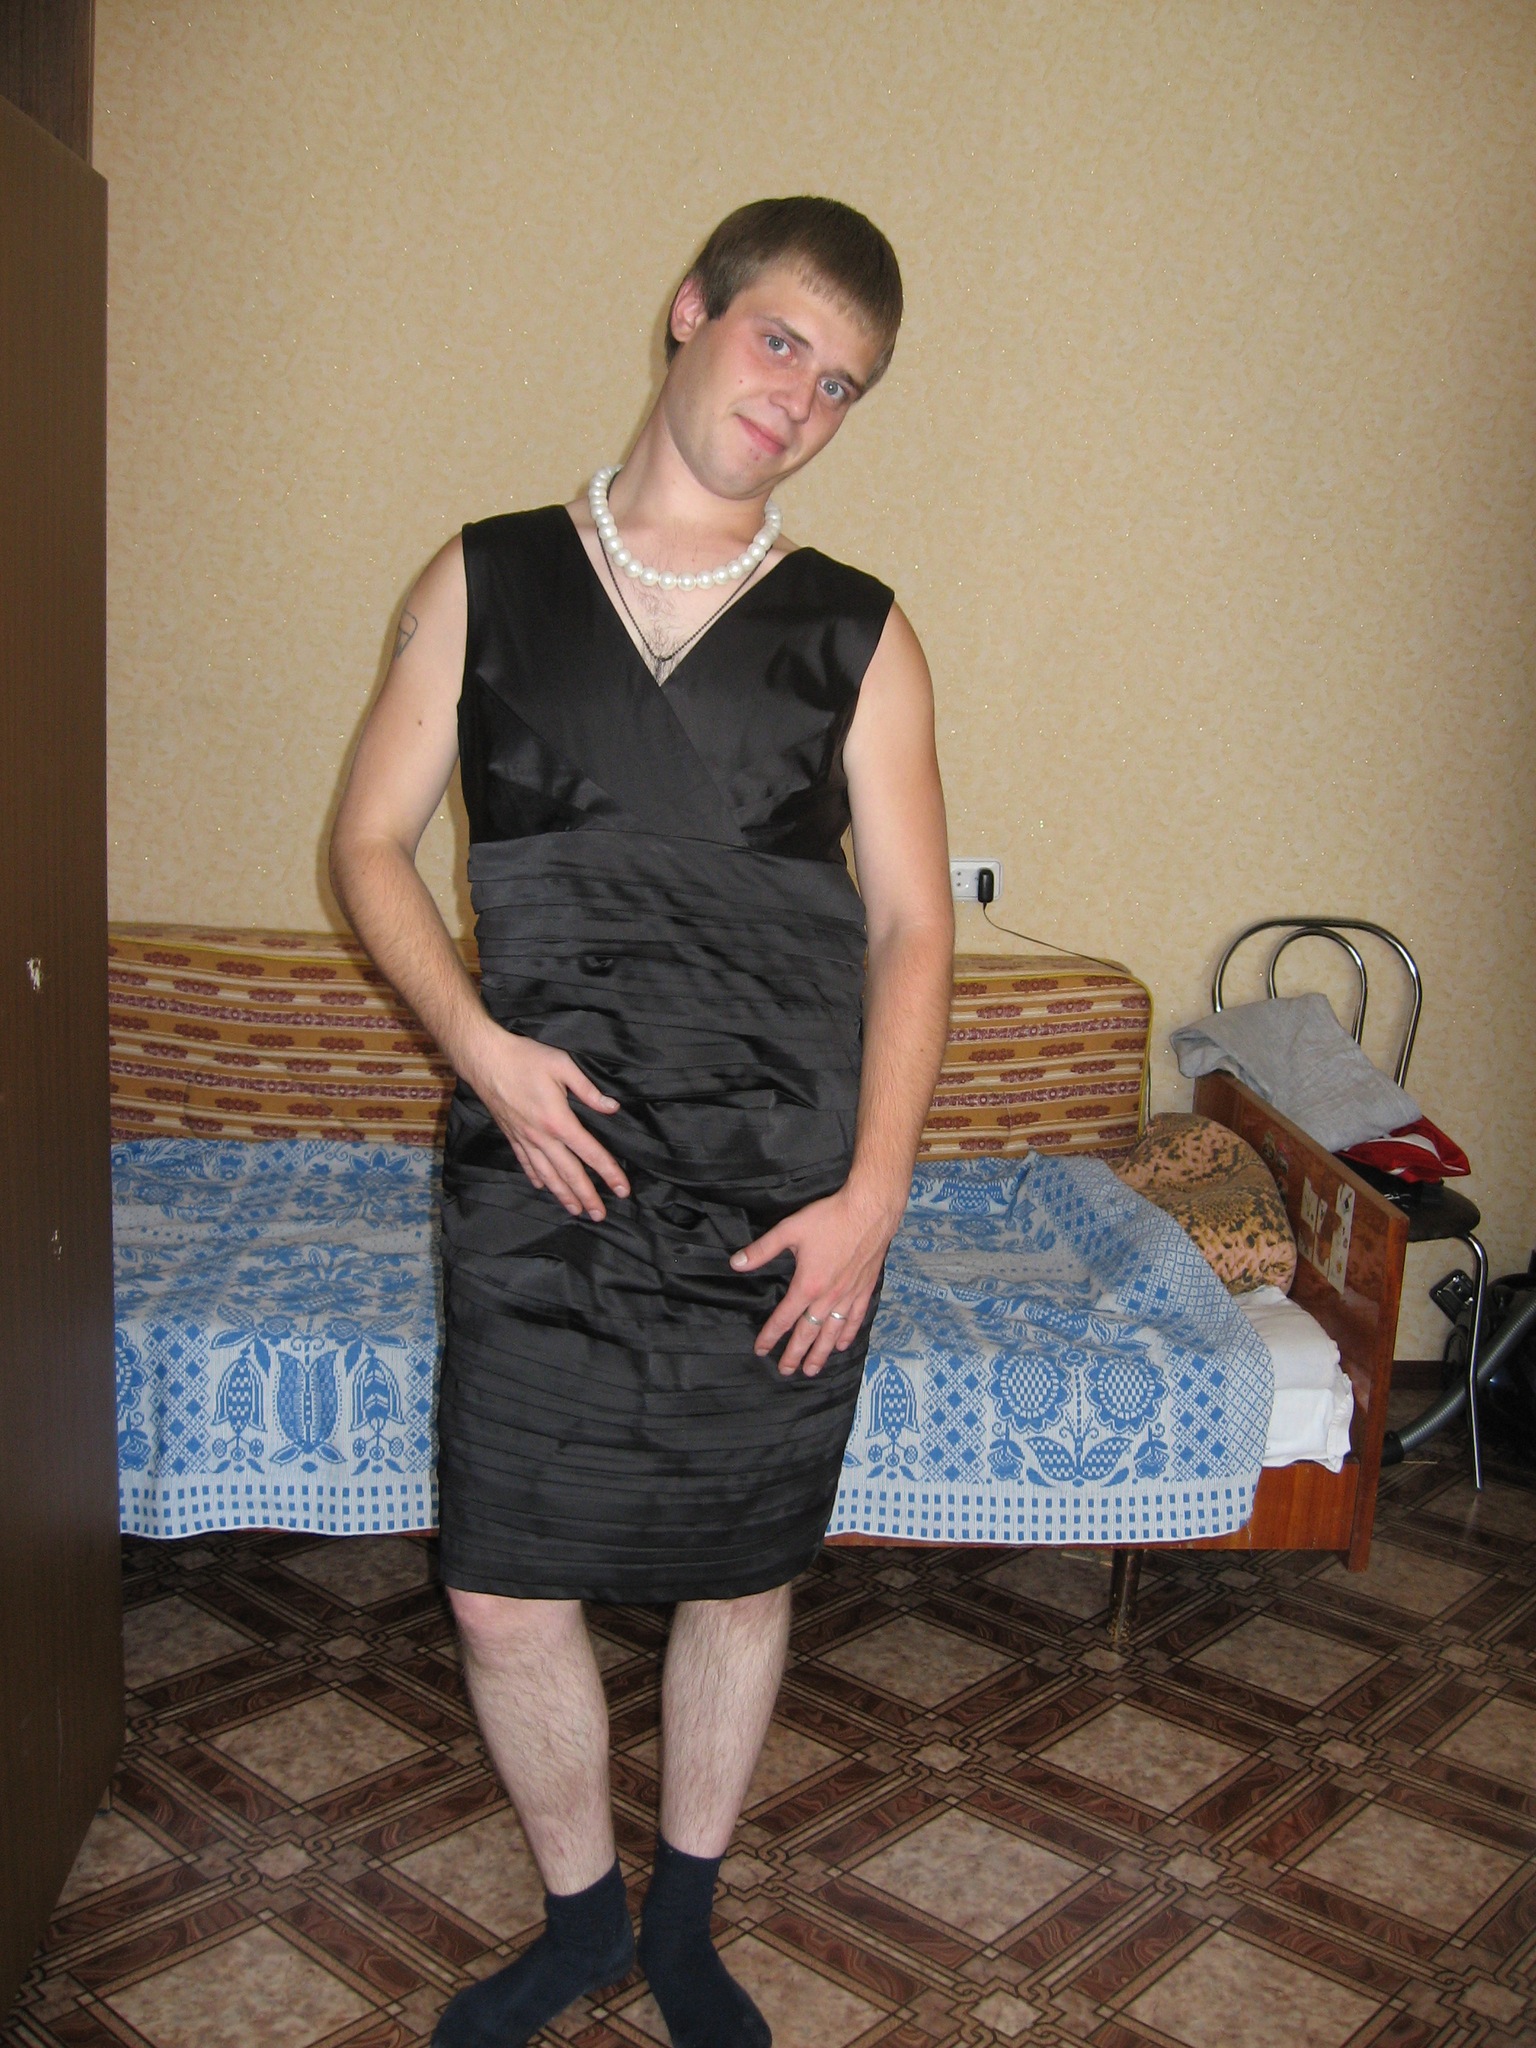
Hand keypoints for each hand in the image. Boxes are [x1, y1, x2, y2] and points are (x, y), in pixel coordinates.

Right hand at [462, 1022, 627, 1220]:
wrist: (484, 1058)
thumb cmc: (525, 1058)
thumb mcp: (562, 1066)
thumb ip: (588, 1090)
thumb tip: (612, 1107)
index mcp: (558, 1121)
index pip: (590, 1153)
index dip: (609, 1172)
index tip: (622, 1189)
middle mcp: (541, 1137)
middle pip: (569, 1173)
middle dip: (587, 1196)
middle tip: (600, 1216)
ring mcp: (524, 1138)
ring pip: (547, 1174)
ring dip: (563, 1195)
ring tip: (576, 1211)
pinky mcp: (511, 1135)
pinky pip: (526, 1163)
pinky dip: (536, 1178)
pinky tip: (543, 1187)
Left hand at [730, 1183, 903, 1376]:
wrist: (869, 1210)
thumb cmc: (829, 1218)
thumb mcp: (789, 1230)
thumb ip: (762, 1250)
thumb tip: (736, 1263)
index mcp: (807, 1286)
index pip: (784, 1318)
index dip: (770, 1336)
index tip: (760, 1349)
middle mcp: (828, 1297)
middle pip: (808, 1333)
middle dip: (795, 1354)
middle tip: (786, 1371)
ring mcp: (849, 1296)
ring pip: (832, 1333)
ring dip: (821, 1353)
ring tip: (811, 1370)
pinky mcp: (865, 1289)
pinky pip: (855, 1319)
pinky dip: (848, 1335)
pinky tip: (842, 1345)